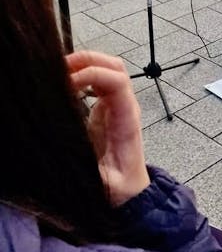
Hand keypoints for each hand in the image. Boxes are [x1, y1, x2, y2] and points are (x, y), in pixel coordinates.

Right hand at [66, 51, 149, 206]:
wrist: (132, 191)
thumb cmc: (121, 188)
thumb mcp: (105, 185)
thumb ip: (93, 174)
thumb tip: (71, 160)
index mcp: (127, 119)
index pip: (118, 82)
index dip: (93, 74)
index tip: (68, 83)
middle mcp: (126, 106)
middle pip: (116, 67)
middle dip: (89, 59)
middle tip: (60, 68)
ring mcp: (118, 104)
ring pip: (109, 69)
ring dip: (86, 63)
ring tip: (60, 71)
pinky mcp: (108, 107)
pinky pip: (100, 81)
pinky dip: (83, 73)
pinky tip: (65, 82)